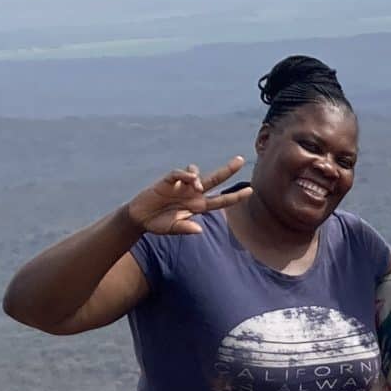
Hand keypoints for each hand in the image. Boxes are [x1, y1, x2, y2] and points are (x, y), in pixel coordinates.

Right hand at [126, 157, 249, 235]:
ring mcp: (181, 187)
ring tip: (199, 186)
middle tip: (241, 160)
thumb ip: (185, 228)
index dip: (235, 196)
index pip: (221, 200)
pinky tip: (190, 180)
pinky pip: (179, 174)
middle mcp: (193, 194)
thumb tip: (199, 229)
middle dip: (228, 170)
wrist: (139, 218)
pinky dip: (186, 174)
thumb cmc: (158, 224)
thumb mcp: (172, 229)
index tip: (250, 191)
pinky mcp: (168, 181)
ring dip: (201, 177)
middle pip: (215, 180)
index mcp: (198, 206)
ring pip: (198, 174)